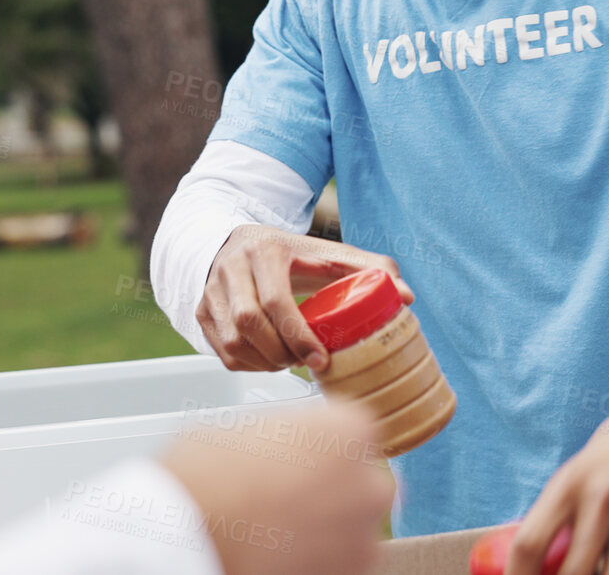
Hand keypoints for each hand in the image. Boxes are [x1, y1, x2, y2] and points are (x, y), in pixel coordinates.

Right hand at [160, 402, 393, 574]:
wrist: (188, 540)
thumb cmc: (204, 479)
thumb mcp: (240, 428)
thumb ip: (281, 435)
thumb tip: (277, 447)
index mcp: (350, 429)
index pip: (353, 432)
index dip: (320, 446)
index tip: (299, 459)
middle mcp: (368, 483)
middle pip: (362, 482)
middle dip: (334, 491)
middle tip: (289, 498)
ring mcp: (362, 537)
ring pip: (353, 529)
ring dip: (326, 530)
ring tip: (278, 533)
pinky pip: (340, 564)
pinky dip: (318, 562)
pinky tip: (280, 555)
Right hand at [196, 224, 412, 372]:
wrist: (239, 244)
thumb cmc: (292, 254)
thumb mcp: (329, 254)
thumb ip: (370, 269)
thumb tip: (407, 296)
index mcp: (264, 250)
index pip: (275, 300)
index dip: (298, 336)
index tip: (321, 359)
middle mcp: (230, 268)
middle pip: (248, 324)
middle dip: (282, 353)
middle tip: (307, 362)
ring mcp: (210, 290)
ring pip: (232, 342)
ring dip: (265, 362)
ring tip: (290, 360)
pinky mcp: (201, 311)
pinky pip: (222, 351)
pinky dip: (249, 364)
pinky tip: (270, 359)